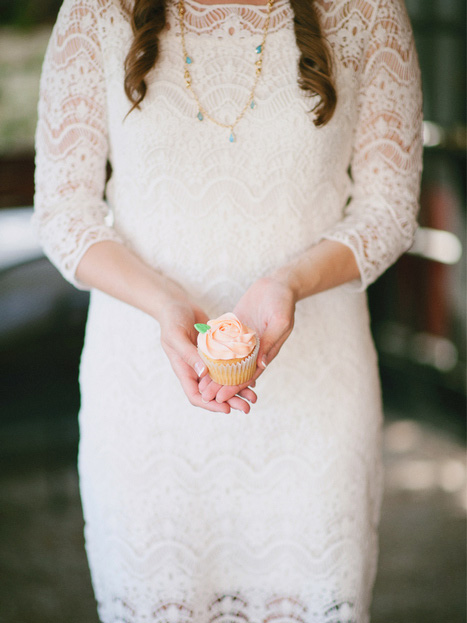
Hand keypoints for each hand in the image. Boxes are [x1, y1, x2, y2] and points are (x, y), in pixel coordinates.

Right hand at [158, 280, 254, 413]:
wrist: (177, 305)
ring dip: (239, 389)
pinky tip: (253, 373)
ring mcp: (207, 361)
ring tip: (254, 396)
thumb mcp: (176, 336)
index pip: (196, 396)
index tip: (226, 409)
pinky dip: (240, 371)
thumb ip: (188, 355)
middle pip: (214, 393)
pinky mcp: (217, 351)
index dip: (211, 405)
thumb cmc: (172, 320)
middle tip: (247, 408)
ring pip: (224, 381)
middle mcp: (197, 370)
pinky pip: (229, 365)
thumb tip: (203, 374)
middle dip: (230, 402)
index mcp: (184, 370)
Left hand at [199, 276, 295, 403]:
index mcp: (266, 351)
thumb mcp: (280, 322)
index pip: (248, 375)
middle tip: (205, 395)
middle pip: (235, 372)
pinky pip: (222, 341)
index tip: (220, 398)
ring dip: (215, 372)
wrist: (278, 283)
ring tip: (200, 383)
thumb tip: (261, 365)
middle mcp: (254, 349)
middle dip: (221, 385)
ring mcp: (243, 339)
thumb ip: (270, 342)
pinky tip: (199, 359)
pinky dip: (213, 351)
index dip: (234, 388)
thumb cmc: (283, 302)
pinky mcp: (235, 327)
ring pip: (227, 360)